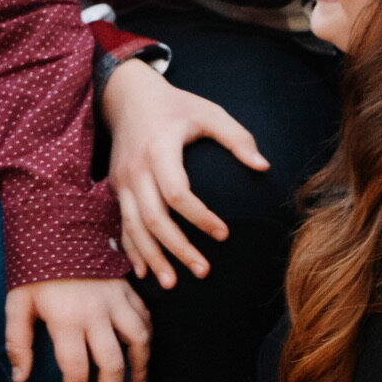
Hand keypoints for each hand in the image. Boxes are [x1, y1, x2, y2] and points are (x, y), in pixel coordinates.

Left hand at [6, 278, 152, 381]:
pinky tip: (142, 353)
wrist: (58, 223)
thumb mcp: (17, 302)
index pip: (76, 371)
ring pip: (139, 342)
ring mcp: (116, 300)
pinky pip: (145, 318)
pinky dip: (146, 339)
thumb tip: (21, 378)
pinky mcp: (126, 288)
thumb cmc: (33, 267)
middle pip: (112, 365)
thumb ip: (18, 342)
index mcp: (67, 320)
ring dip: (139, 370)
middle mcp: (96, 313)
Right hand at [102, 59, 268, 288]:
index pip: (177, 192)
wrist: (129, 96)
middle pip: (154, 218)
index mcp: (160, 149)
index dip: (200, 217)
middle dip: (178, 248)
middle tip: (204, 272)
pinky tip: (144, 272)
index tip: (225, 235)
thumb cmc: (177, 106)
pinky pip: (122, 226)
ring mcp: (123, 181)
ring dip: (153, 257)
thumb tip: (264, 167)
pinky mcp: (118, 190)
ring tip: (172, 284)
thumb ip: (237, 137)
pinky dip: (132, 251)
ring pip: (134, 228)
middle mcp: (136, 169)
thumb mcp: (209, 112)